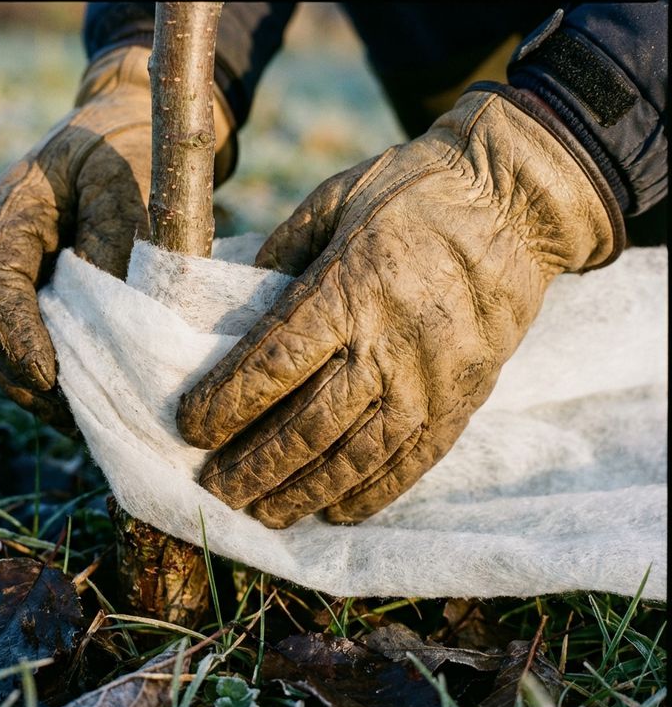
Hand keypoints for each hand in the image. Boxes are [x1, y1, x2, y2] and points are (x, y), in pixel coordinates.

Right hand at [0, 45, 234, 429]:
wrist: (126, 121)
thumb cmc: (130, 145)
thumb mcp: (127, 183)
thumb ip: (112, 245)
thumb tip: (108, 323)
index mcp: (15, 205)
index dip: (16, 333)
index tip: (48, 376)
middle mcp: (0, 235)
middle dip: (17, 369)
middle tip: (65, 414)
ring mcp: (9, 257)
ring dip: (24, 377)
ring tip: (70, 417)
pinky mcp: (31, 277)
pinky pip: (18, 328)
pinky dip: (38, 364)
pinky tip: (71, 395)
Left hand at [177, 85, 623, 527]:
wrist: (516, 202)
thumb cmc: (414, 192)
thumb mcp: (334, 199)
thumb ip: (282, 254)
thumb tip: (236, 305)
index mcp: (346, 288)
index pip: (269, 364)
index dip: (224, 405)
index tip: (190, 429)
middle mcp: (386, 345)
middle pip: (304, 427)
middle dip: (252, 467)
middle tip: (215, 490)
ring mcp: (429, 381)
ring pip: (353, 459)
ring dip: (301, 494)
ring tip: (263, 515)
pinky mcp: (463, 401)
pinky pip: (412, 464)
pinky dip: (371, 495)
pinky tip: (336, 513)